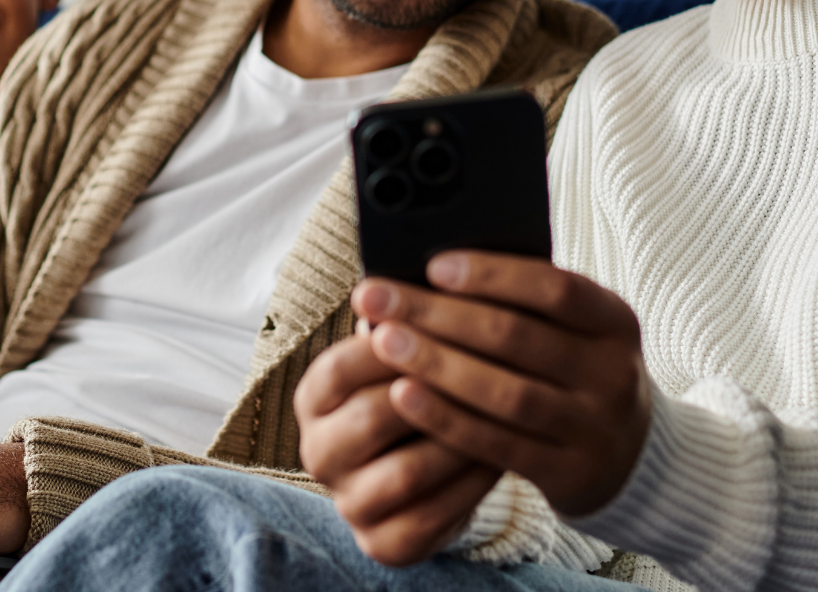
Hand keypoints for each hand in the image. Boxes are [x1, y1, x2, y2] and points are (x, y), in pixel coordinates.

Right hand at [295, 330, 504, 565]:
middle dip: (433, 390)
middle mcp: (318, 451)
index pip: (340, 367)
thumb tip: (424, 274)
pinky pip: (431, 515)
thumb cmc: (416, 397)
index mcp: (313, 399)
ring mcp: (347, 501)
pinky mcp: (381, 543)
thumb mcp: (398, 360)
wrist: (426, 477)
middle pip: (372, 417)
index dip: (389, 344)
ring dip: (457, 439)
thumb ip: (404, 326)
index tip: (441, 320)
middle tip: (489, 365)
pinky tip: (501, 456)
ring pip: (406, 471)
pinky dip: (468, 486)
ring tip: (504, 411)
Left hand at [357, 251, 651, 518]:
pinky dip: (445, 417)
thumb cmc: (574, 371)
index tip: (431, 265)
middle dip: (437, 314)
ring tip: (382, 341)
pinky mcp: (569, 473)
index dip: (491, 275)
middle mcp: (613, 373)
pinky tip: (402, 395)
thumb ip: (522, 303)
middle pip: (516, 337)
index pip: (554, 289)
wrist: (629, 456)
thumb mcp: (573, 332)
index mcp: (615, 321)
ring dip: (436, 364)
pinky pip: (496, 443)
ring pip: (505, 393)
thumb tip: (432, 270)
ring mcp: (595, 427)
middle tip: (376, 298)